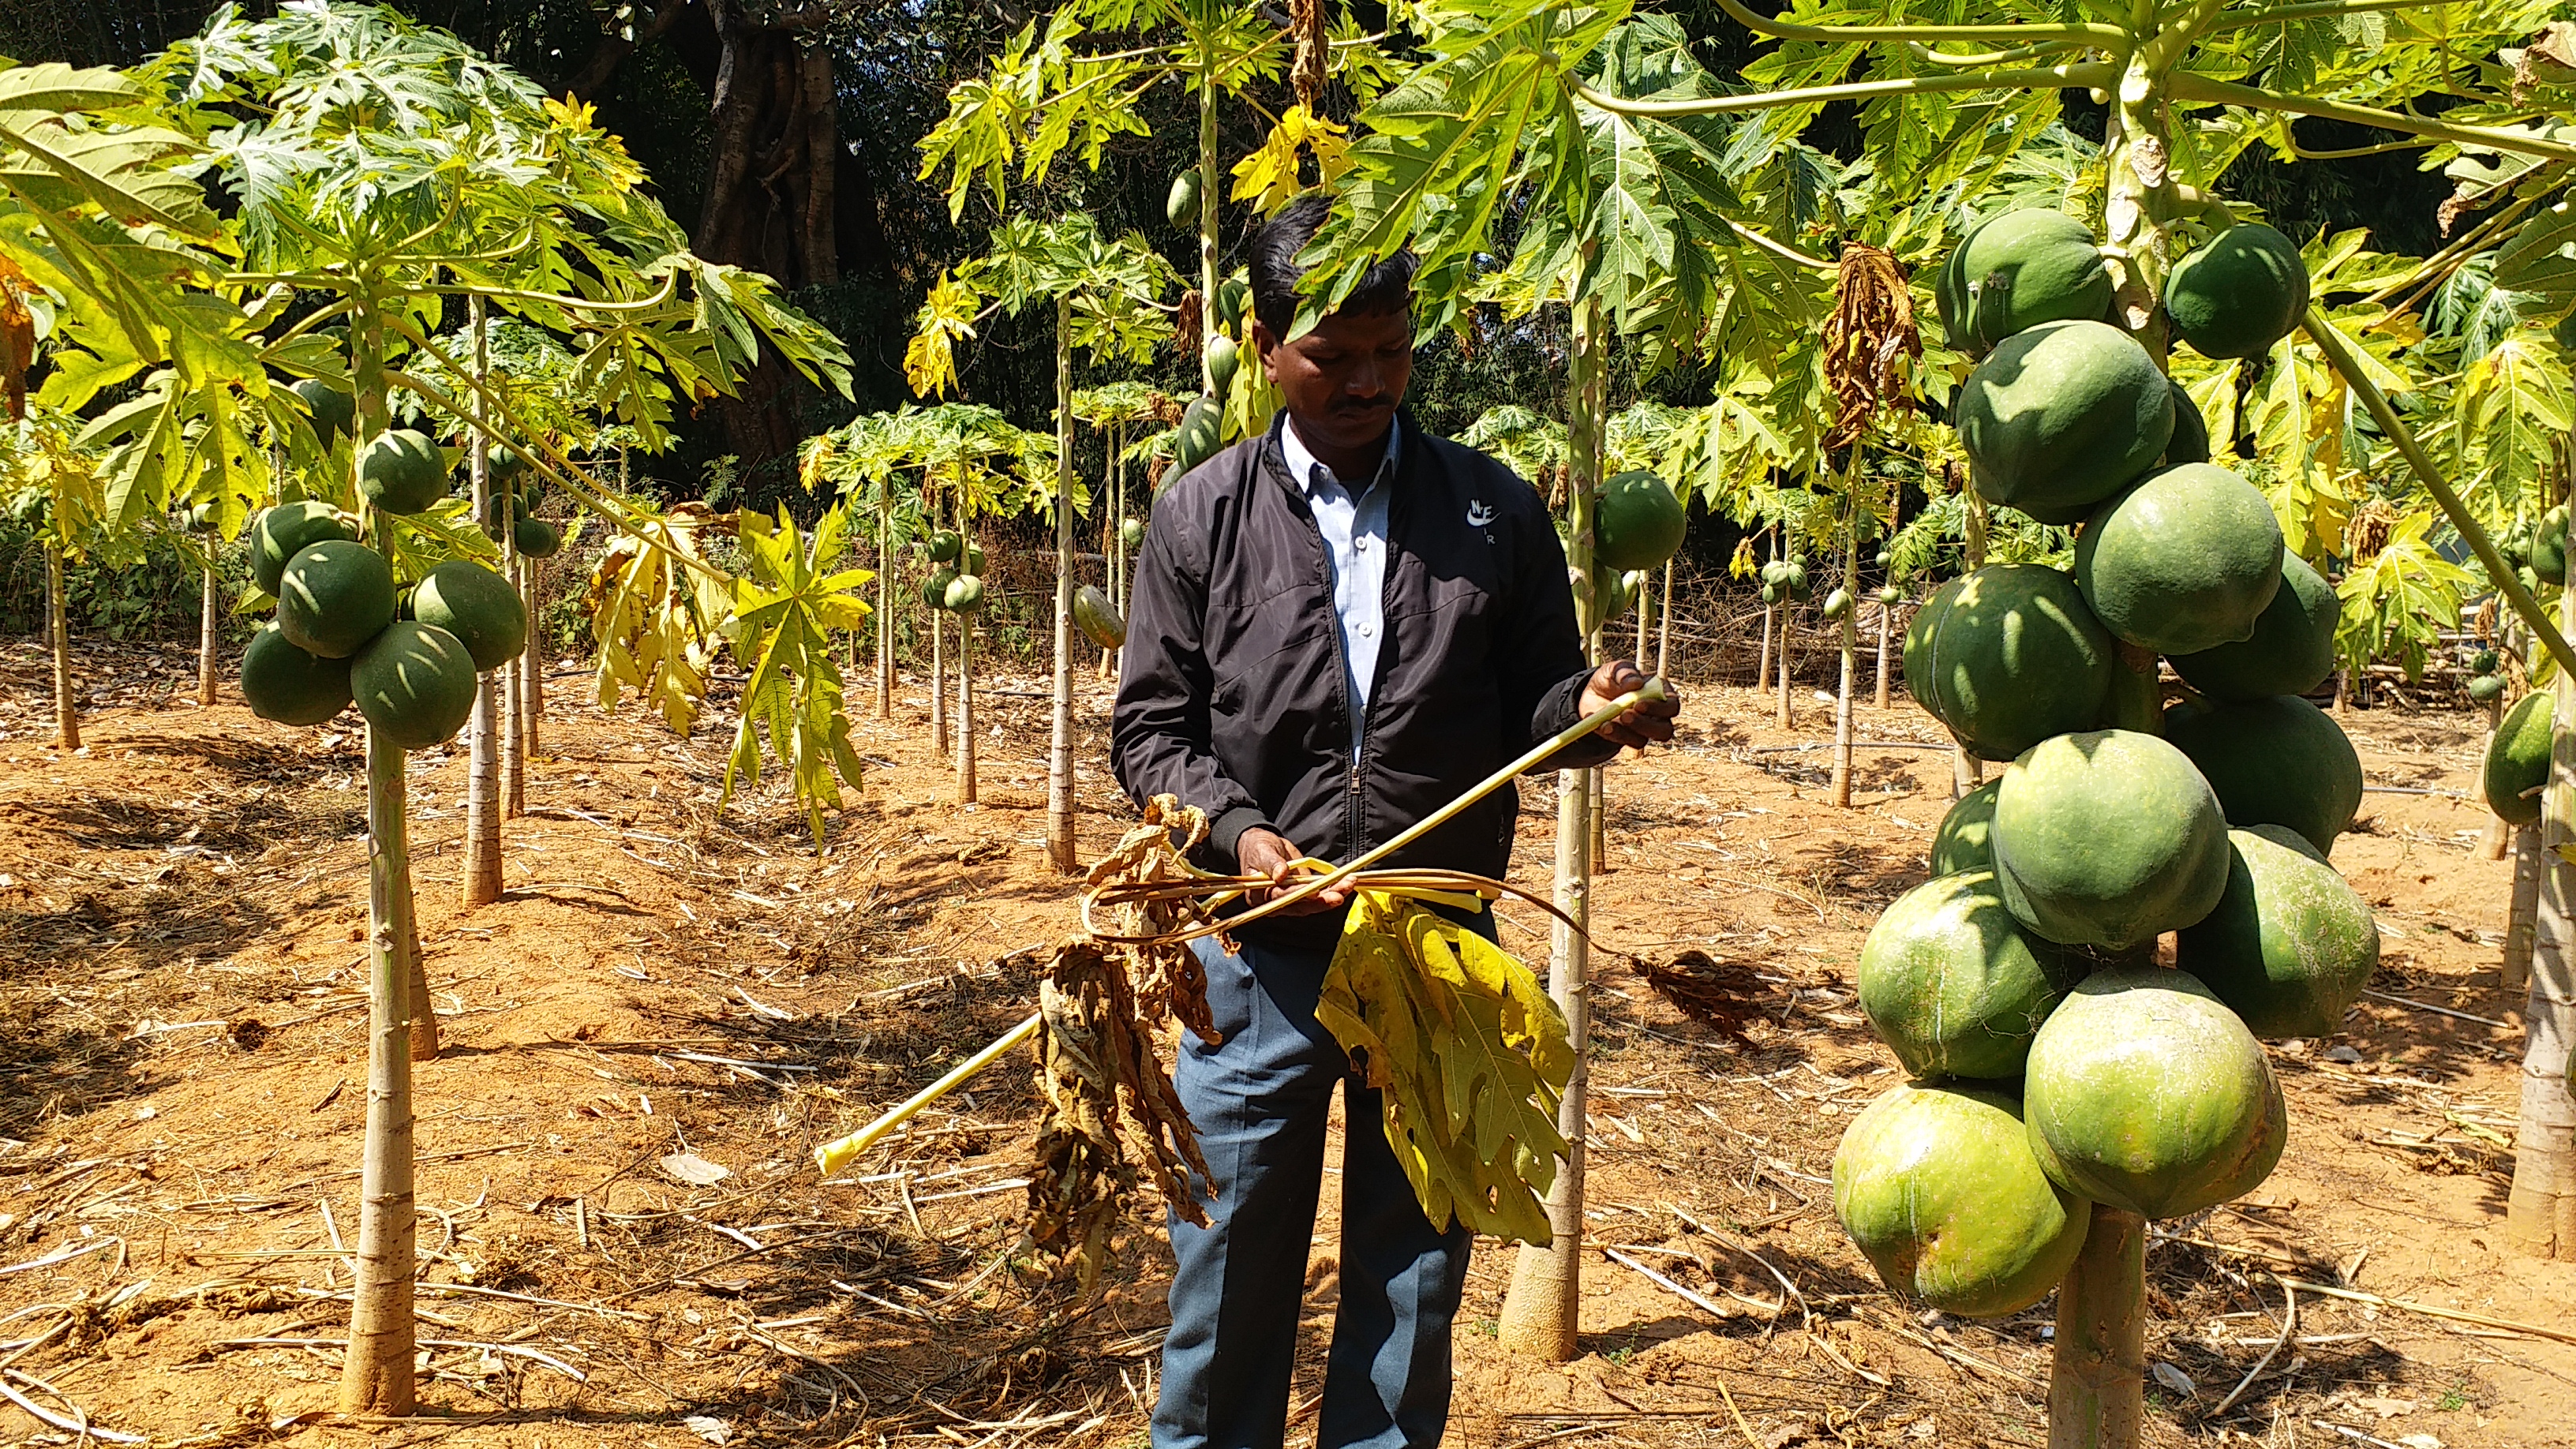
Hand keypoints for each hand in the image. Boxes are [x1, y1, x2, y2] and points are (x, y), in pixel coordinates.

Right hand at [1234, 827, 1349, 914]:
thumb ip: (1271, 863)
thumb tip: (1280, 875)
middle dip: (1322, 900)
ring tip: (1349, 884)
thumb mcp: (1262, 852)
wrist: (1264, 846)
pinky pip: (1320, 894)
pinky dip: (1334, 888)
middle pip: (1301, 905)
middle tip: (1339, 894)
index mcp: (1260, 896)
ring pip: (1314, 902)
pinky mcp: (1304, 893)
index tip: (1314, 891)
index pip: (1281, 898)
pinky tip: (1347, 882)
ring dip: (1333, 894)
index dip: (1298, 895)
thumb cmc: (1257, 849)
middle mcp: (1277, 904)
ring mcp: (1292, 900)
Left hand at [1579, 659, 1680, 748]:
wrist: (1592, 693)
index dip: (1659, 708)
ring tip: (1609, 722)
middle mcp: (1657, 714)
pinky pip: (1627, 742)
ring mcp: (1643, 729)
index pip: (1671, 705)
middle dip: (1645, 724)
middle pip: (1664, 729)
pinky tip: (1603, 726)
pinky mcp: (1629, 738)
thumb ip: (1625, 673)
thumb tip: (1637, 682)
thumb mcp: (1615, 669)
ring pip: (1646, 739)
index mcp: (1661, 693)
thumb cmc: (1612, 678)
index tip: (1638, 704)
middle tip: (1624, 715)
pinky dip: (1614, 735)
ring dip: (1628, 732)